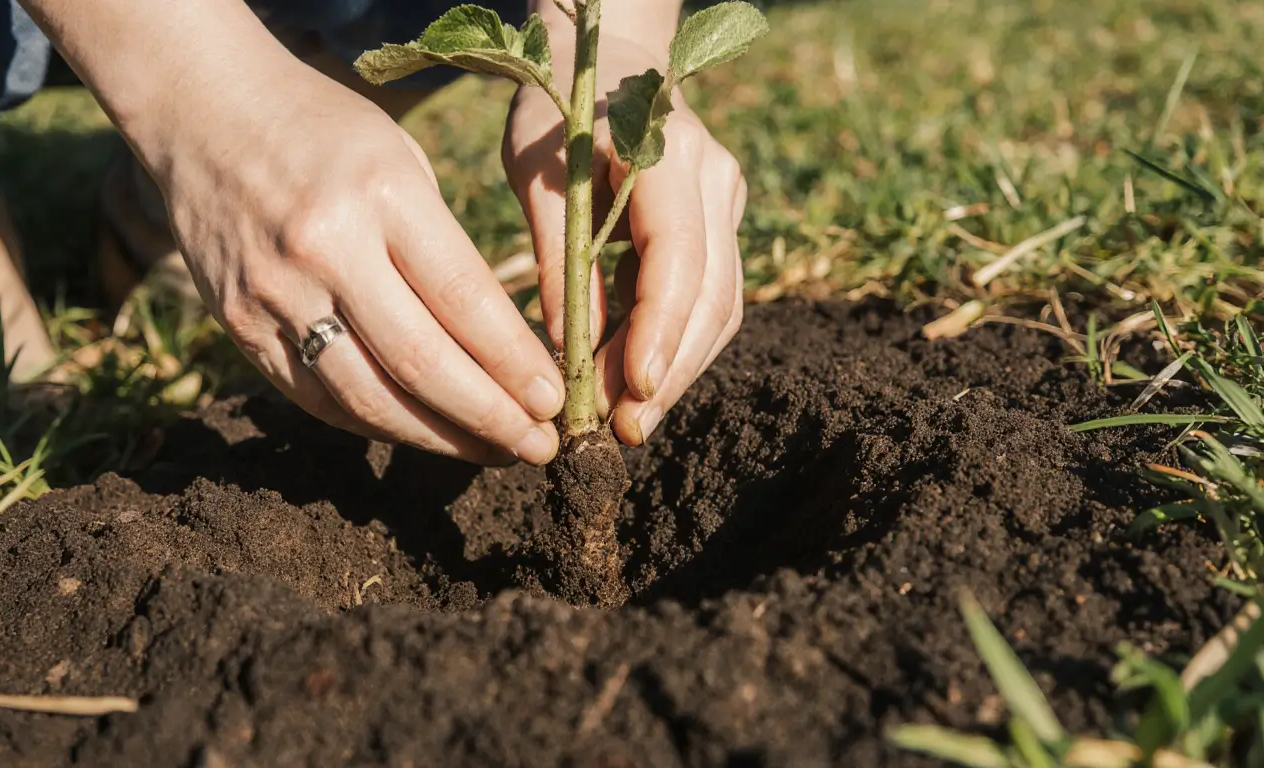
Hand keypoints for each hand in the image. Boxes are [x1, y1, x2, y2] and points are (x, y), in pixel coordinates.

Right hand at [141, 59, 563, 465]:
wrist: (198, 104)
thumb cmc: (324, 128)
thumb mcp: (401, 159)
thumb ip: (442, 248)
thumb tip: (504, 347)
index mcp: (381, 192)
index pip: (465, 299)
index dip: (516, 362)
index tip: (555, 400)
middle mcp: (324, 246)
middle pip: (421, 362)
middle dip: (490, 417)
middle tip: (539, 446)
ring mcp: (273, 291)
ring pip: (367, 397)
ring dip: (438, 438)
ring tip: (491, 451)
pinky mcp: (237, 323)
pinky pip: (316, 397)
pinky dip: (376, 424)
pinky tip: (421, 432)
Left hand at [504, 34, 746, 445]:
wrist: (607, 61)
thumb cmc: (556, 114)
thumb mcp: (534, 175)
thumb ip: (557, 257)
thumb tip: (564, 350)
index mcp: (666, 153)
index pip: (678, 256)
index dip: (658, 331)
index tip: (630, 393)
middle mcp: (714, 177)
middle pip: (711, 295)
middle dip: (670, 369)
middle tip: (622, 429)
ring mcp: (728, 200)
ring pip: (722, 305)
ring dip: (679, 368)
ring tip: (627, 419)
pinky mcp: (723, 222)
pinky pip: (714, 296)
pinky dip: (680, 344)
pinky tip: (639, 379)